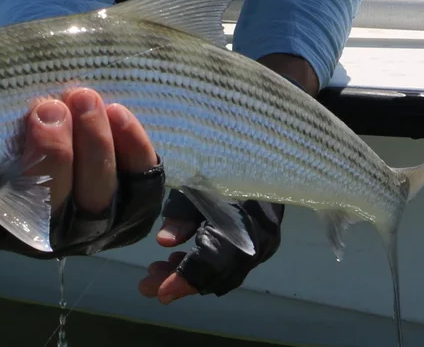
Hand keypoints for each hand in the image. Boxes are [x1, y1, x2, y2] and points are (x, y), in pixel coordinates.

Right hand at [0, 24, 157, 234]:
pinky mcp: (133, 205)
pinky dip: (132, 152)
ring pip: (95, 199)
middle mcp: (39, 226)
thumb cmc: (18, 116)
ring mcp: (88, 220)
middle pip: (46, 210)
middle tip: (46, 110)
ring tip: (83, 98)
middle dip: (49, 159)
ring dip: (93, 149)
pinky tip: (118, 113)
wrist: (71, 121)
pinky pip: (140, 188)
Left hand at [139, 52, 311, 302]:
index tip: (158, 292)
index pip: (218, 261)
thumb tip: (165, 243)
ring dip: (188, 275)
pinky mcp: (255, 238)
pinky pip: (227, 260)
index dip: (187, 279)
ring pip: (223, 272)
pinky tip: (172, 259)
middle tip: (145, 285)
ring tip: (151, 274)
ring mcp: (262, 241)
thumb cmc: (234, 148)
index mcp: (253, 220)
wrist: (277, 132)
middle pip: (221, 274)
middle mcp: (262, 238)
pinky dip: (199, 264)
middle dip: (182, 282)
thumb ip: (185, 210)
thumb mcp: (205, 173)